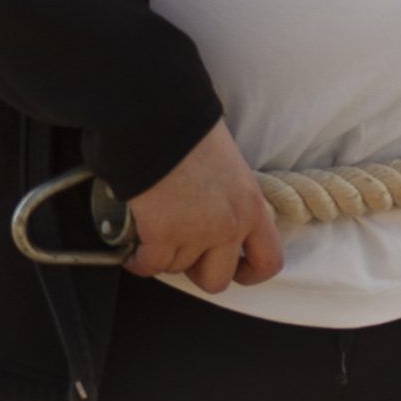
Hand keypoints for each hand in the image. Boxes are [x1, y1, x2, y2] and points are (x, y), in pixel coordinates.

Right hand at [123, 121, 283, 293]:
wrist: (161, 120)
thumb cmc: (192, 133)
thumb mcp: (231, 169)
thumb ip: (230, 199)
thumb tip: (213, 214)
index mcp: (252, 207)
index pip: (268, 261)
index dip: (250, 273)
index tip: (235, 270)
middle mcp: (231, 226)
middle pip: (218, 279)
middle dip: (197, 271)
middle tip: (182, 252)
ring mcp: (197, 233)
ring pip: (178, 269)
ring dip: (164, 258)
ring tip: (153, 240)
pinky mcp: (162, 235)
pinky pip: (150, 265)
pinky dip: (138, 262)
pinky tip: (132, 252)